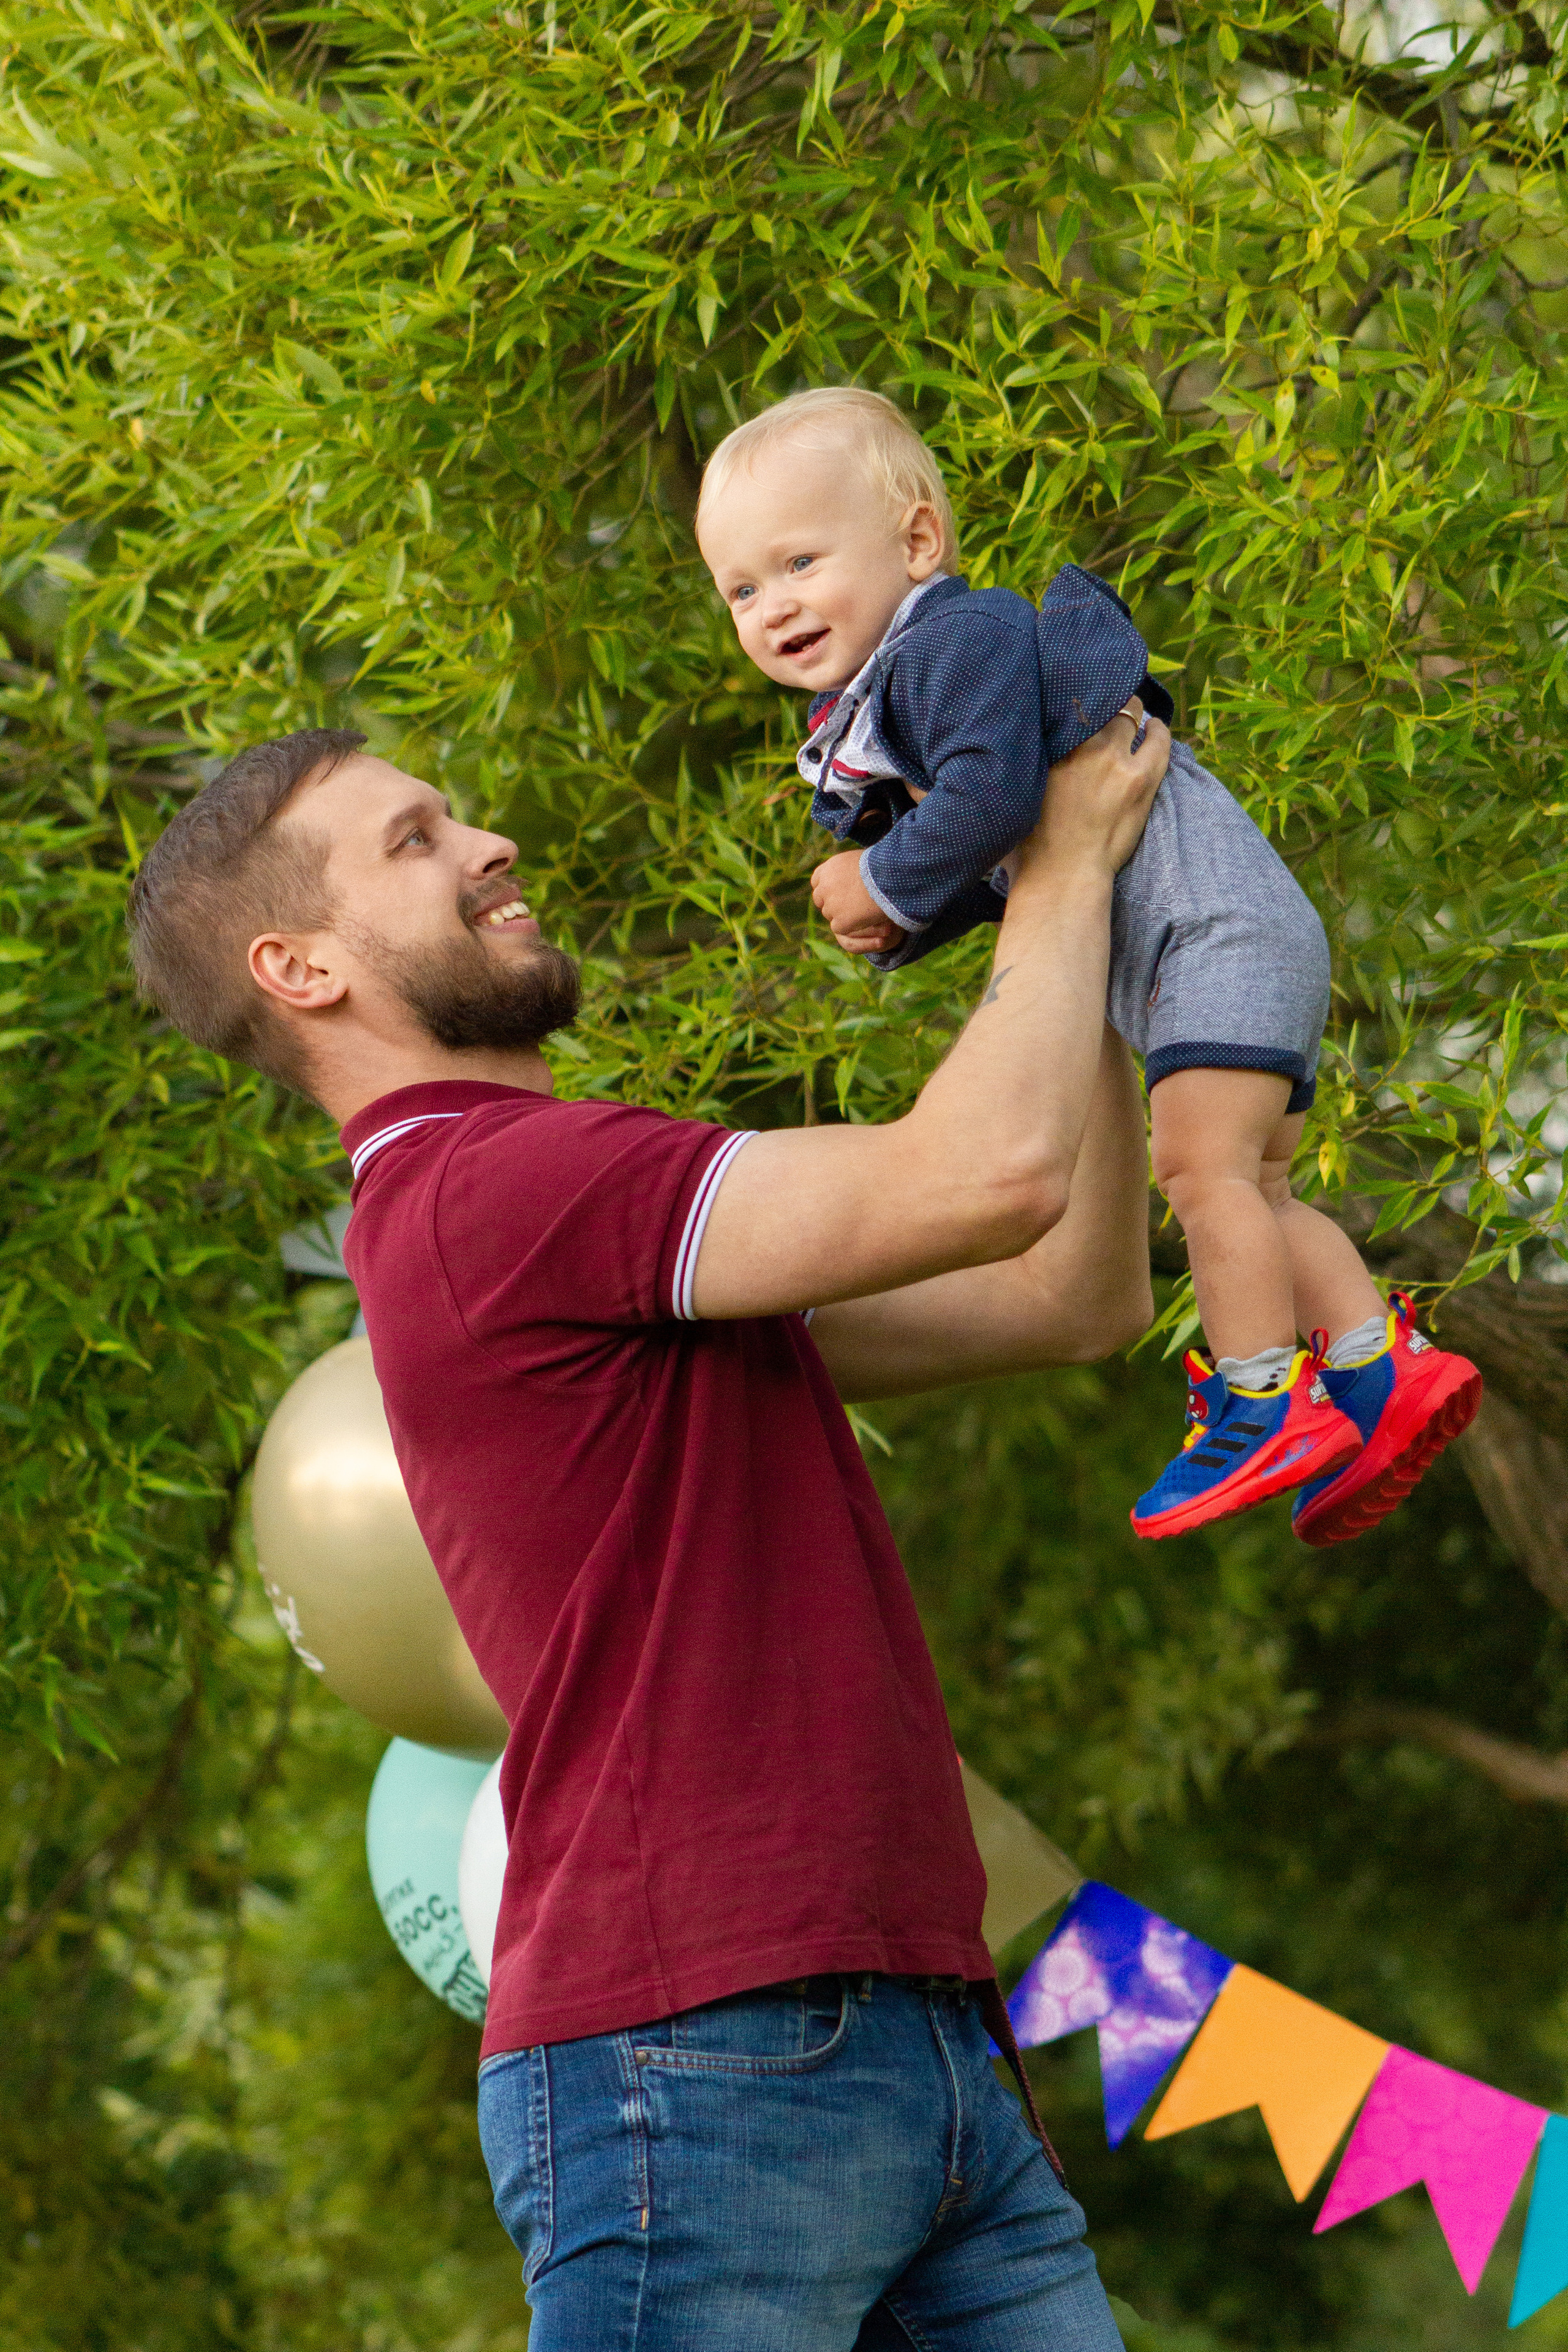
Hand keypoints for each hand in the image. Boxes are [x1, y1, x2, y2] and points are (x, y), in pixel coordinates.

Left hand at [811, 850, 905, 955]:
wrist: (890, 880)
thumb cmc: (881, 866)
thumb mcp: (858, 859)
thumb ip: (847, 868)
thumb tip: (847, 871)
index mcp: (828, 869)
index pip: (817, 881)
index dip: (827, 887)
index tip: (837, 890)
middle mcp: (824, 887)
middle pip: (820, 899)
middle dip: (831, 902)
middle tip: (849, 904)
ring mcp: (831, 906)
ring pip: (830, 914)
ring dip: (842, 914)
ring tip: (862, 909)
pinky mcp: (840, 923)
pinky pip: (840, 928)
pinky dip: (851, 926)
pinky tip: (865, 918)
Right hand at [1011, 700, 1169, 896]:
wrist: (1061, 876)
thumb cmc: (1028, 844)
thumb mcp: (1015, 794)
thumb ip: (1022, 765)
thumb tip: (1017, 753)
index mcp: (1049, 745)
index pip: (1065, 702)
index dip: (1073, 697)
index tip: (1075, 699)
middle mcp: (1082, 743)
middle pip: (1099, 702)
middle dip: (1102, 701)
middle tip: (1104, 706)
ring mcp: (1114, 759)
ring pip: (1130, 714)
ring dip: (1130, 712)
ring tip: (1132, 715)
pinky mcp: (1141, 778)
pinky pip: (1157, 740)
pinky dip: (1156, 730)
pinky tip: (1154, 727)